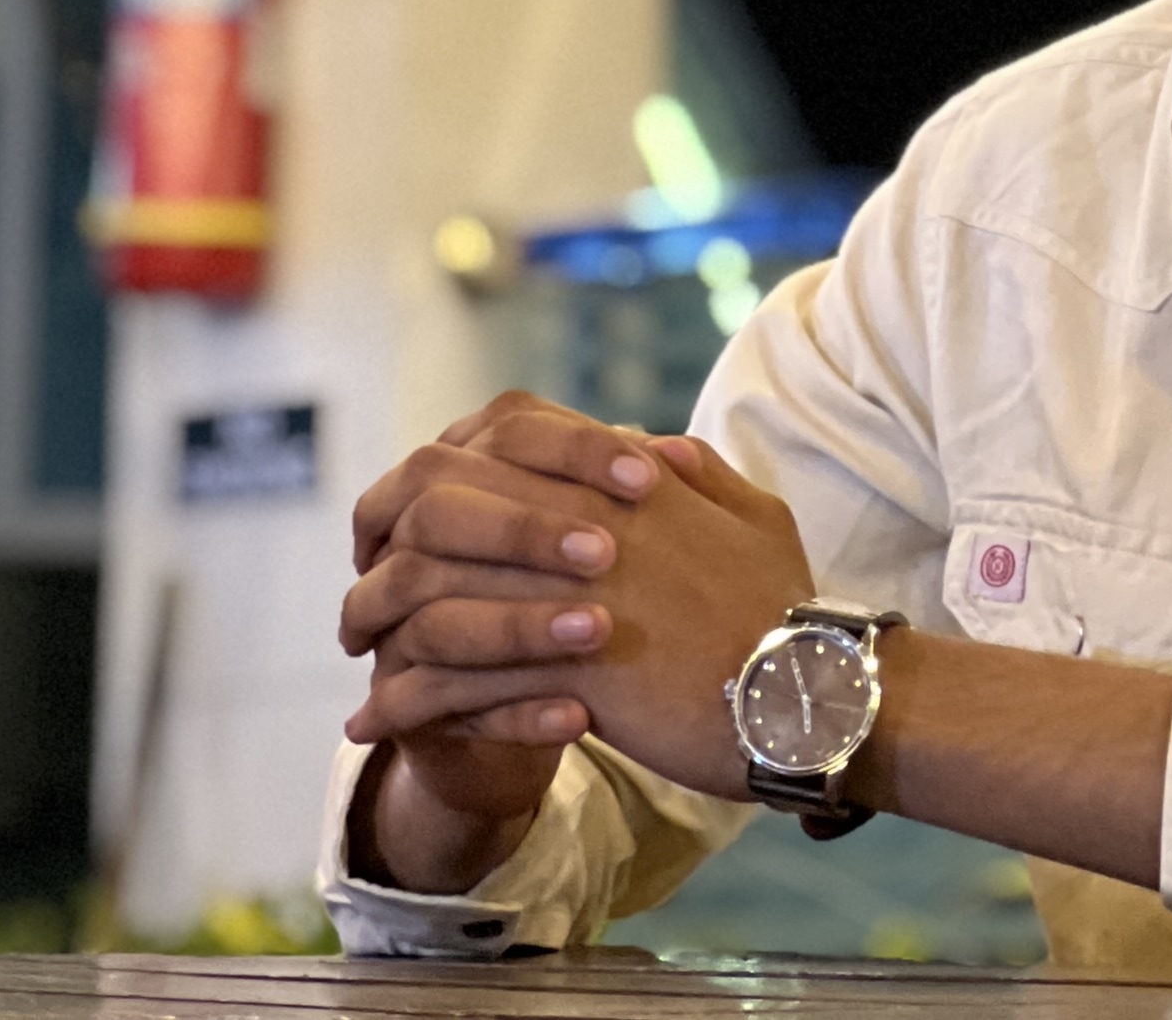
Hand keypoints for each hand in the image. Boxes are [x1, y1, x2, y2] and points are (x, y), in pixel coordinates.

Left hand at [344, 393, 815, 802]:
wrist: (810, 690)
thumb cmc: (786, 609)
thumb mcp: (758, 517)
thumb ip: (705, 476)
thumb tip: (660, 448)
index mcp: (630, 486)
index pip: (510, 445)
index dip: (455, 475)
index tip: (423, 512)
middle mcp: (592, 528)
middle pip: (453, 513)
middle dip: (393, 552)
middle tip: (366, 593)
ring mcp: (578, 598)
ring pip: (442, 597)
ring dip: (386, 634)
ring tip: (361, 667)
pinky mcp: (572, 672)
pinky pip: (457, 683)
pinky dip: (405, 702)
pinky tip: (375, 725)